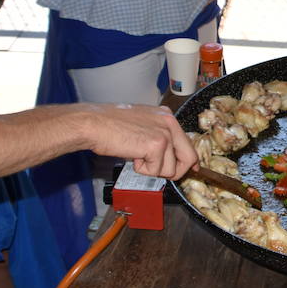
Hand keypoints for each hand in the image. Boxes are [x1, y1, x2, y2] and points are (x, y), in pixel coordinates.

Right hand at [81, 103, 197, 179]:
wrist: (94, 123)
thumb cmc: (109, 125)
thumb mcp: (141, 125)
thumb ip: (157, 136)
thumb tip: (167, 155)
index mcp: (166, 116)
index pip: (187, 142)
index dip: (189, 160)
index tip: (192, 169)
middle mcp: (169, 122)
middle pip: (189, 157)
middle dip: (176, 171)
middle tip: (159, 171)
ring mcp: (165, 133)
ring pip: (170, 169)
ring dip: (151, 169)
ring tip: (135, 154)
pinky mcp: (157, 145)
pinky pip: (157, 171)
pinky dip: (142, 169)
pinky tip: (132, 155)